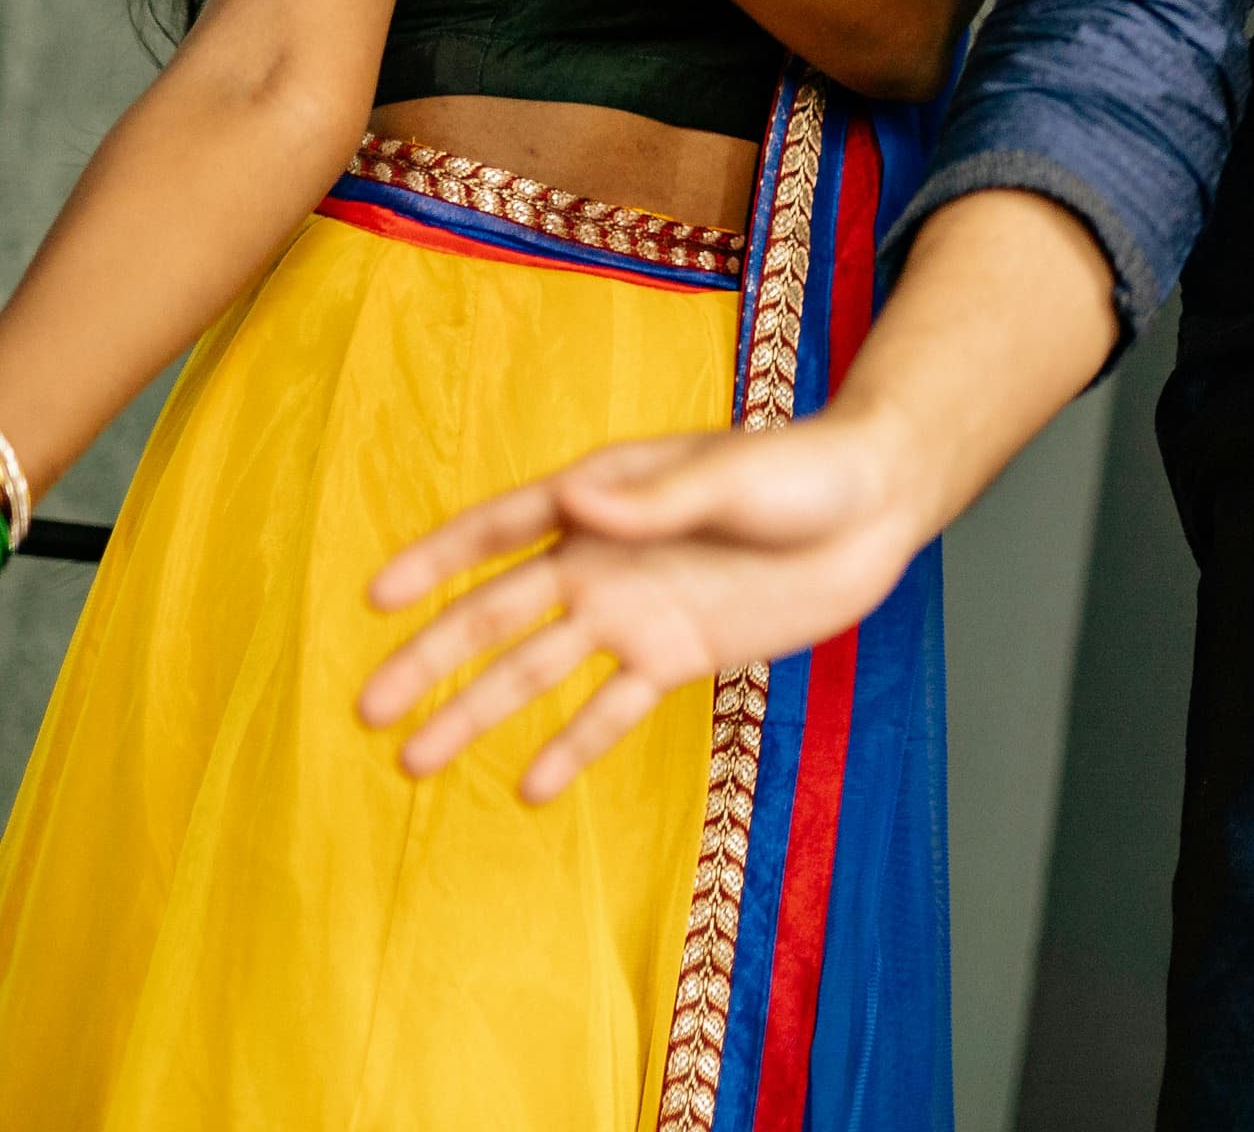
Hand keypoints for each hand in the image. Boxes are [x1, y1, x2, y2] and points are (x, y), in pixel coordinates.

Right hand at [356, 419, 921, 802]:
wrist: (880, 505)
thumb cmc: (807, 468)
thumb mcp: (735, 476)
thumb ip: (657, 500)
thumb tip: (573, 504)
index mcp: (605, 497)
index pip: (500, 528)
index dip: (437, 559)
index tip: (376, 597)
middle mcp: (604, 559)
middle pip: (497, 614)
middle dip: (431, 659)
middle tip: (369, 710)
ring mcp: (636, 611)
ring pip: (537, 670)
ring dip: (478, 714)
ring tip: (416, 762)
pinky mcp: (679, 655)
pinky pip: (613, 708)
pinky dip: (572, 747)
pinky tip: (529, 789)